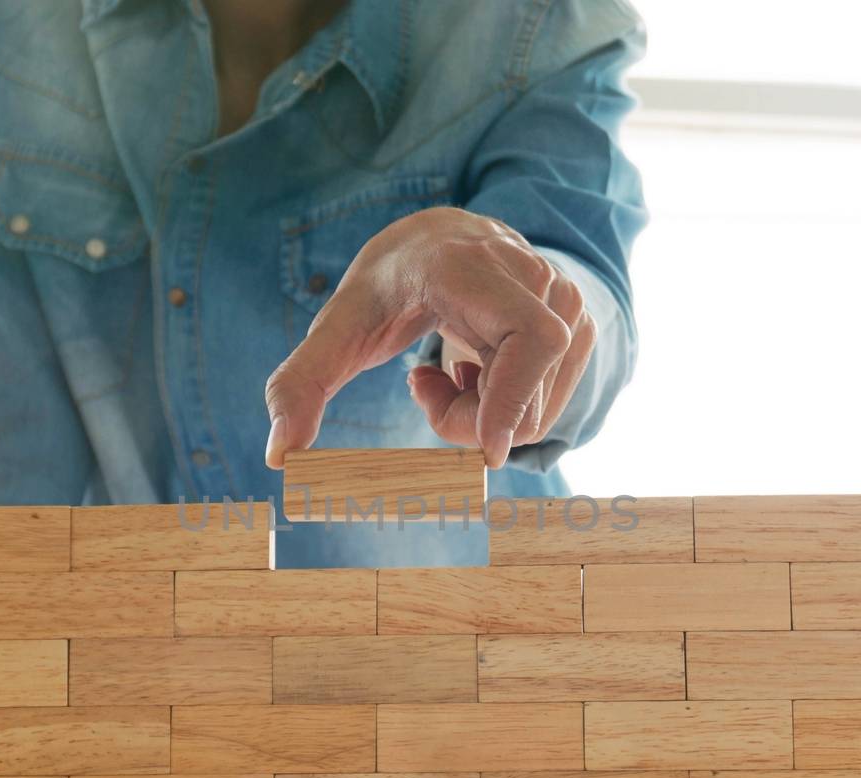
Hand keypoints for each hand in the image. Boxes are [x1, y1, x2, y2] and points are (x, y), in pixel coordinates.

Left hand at [263, 206, 594, 469]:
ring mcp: (566, 298)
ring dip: (487, 413)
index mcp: (473, 267)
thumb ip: (300, 385)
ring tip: (451, 371)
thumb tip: (280, 456)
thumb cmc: (388, 286)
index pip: (531, 341)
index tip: (487, 453)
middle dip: (471, 420)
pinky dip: (510, 406)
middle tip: (426, 390)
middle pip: (527, 396)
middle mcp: (532, 276)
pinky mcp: (580, 323)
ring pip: (540, 407)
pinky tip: (479, 367)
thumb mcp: (337, 328)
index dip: (515, 400)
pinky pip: (551, 400)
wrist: (439, 239)